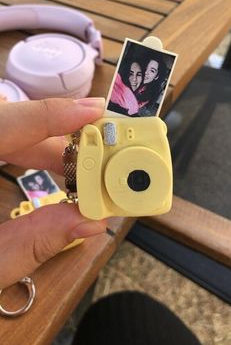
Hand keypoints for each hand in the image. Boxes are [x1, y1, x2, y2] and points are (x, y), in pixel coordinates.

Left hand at [0, 97, 106, 288]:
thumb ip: (37, 241)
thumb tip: (92, 221)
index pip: (3, 124)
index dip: (51, 115)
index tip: (95, 111)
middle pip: (8, 122)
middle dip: (58, 134)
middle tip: (99, 150)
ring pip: (6, 128)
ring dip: (46, 144)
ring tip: (81, 166)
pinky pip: (1, 138)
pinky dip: (27, 148)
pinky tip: (49, 166)